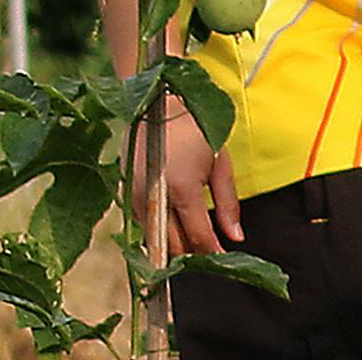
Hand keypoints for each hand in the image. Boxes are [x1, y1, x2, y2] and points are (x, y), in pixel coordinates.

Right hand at [144, 111, 242, 255]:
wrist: (158, 105)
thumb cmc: (195, 130)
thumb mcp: (220, 163)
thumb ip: (228, 204)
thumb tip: (236, 237)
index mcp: (183, 190)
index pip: (198, 237)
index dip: (212, 251)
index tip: (223, 256)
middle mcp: (155, 198)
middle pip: (174, 245)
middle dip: (193, 252)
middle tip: (209, 248)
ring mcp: (136, 197)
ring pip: (157, 238)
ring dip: (174, 243)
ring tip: (192, 236)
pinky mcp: (125, 194)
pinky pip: (143, 224)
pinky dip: (158, 228)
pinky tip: (172, 220)